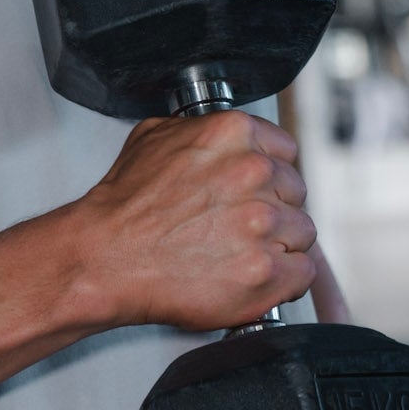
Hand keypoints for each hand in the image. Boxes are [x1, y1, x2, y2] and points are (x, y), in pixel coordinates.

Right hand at [78, 109, 316, 330]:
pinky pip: (303, 273)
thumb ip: (201, 129)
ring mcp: (263, 223)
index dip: (269, 176)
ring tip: (240, 253)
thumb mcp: (155, 137)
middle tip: (240, 226)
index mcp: (234, 133)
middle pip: (296, 193)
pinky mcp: (265, 271)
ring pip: (303, 234)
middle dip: (274, 209)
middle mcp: (254, 173)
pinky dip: (284, 280)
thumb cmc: (124, 206)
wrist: (105, 258)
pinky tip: (253, 275)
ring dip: (279, 245)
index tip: (256, 191)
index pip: (285, 152)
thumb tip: (222, 139)